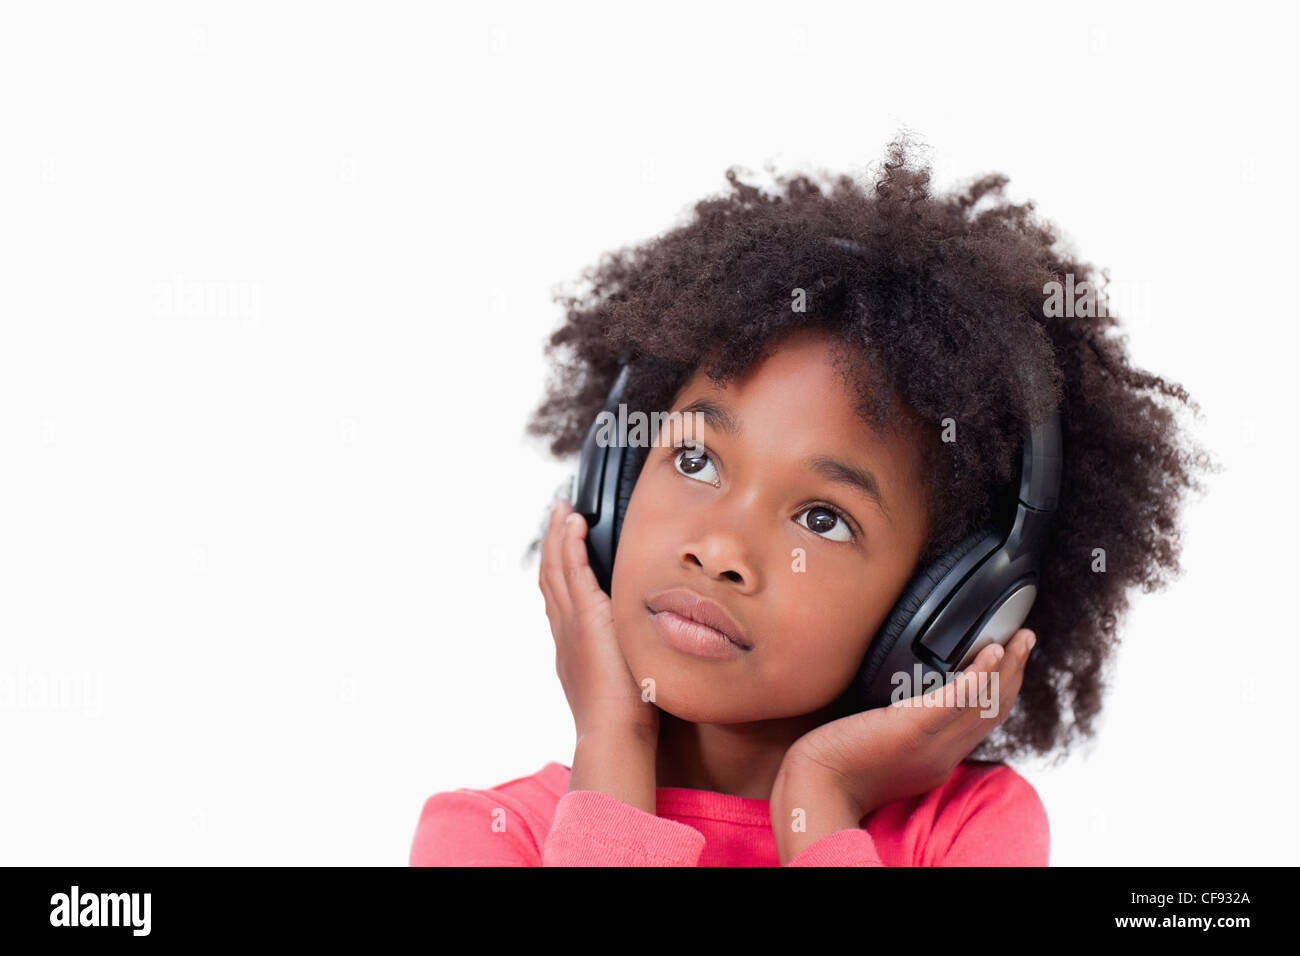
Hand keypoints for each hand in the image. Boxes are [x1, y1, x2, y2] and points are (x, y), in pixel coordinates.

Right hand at [538, 494, 658, 743]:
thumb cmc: (629, 718)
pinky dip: (570, 545)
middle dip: (554, 544)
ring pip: (556, 569)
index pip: (560, 599)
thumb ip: (634, 656)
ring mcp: (571, 624)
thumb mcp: (627, 679)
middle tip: (558, 515)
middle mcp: (565, 632)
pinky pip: (571, 571)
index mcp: (572, 648)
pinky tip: (574, 524)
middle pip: (551, 577)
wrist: (614, 734)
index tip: (564, 547)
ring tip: (563, 510)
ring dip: (559, 536)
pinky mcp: (585, 618)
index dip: (559, 570)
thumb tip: (652, 648)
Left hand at [776, 629, 1035, 820]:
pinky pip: (959, 699)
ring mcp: (933, 743)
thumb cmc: (834, 766)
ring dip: (1009, 667)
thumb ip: (899, 729)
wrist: (815, 786)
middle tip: (1026, 640)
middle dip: (1016, 673)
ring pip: (987, 704)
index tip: (1009, 663)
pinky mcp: (915, 729)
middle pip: (995, 711)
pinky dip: (981, 674)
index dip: (1002, 692)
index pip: (982, 723)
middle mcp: (945, 754)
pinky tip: (991, 651)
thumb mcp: (879, 748)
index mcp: (938, 759)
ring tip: (1021, 638)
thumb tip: (898, 703)